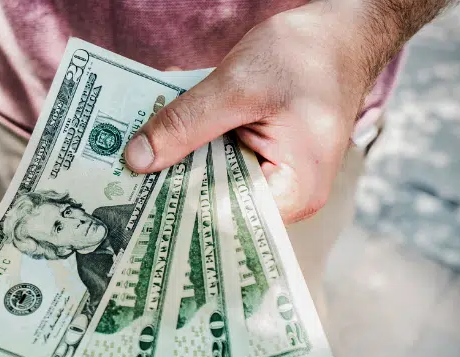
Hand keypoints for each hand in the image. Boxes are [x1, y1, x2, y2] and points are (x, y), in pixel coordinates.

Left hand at [123, 2, 383, 223]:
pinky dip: (196, 148)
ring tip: (134, 157)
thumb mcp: (237, 86)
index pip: (221, 219)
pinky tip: (163, 137)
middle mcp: (287, 200)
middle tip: (118, 180)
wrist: (341, 34)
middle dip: (172, 186)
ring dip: (180, 165)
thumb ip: (185, 124)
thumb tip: (136, 160)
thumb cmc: (305, 56)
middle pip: (216, 205)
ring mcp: (277, 182)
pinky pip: (222, 164)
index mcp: (293, 195)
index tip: (129, 205)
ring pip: (214, 183)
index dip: (175, 210)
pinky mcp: (266, 161)